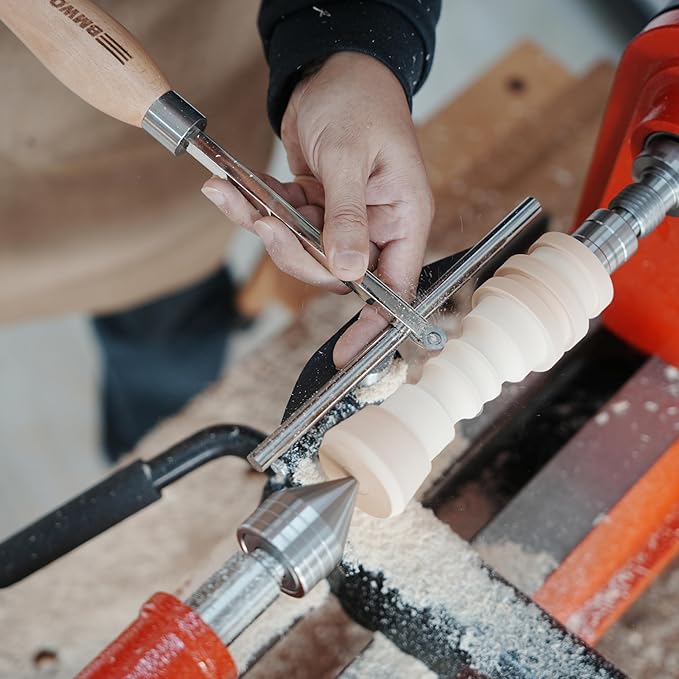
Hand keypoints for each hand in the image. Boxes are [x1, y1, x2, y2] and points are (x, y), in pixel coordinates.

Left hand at [201, 52, 433, 366]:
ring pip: (303, 250)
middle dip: (294, 252)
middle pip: (335, 272)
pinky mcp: (316, 206)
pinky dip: (259, 207)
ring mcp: (345, 219)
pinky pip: (286, 222)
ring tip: (233, 195)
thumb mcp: (350, 157)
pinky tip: (232, 189)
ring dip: (267, 226)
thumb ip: (347, 217)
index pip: (396, 288)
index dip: (375, 325)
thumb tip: (347, 272)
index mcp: (402, 218)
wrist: (334, 67)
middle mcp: (376, 226)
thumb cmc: (359, 100)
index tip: (350, 355)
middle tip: (267, 222)